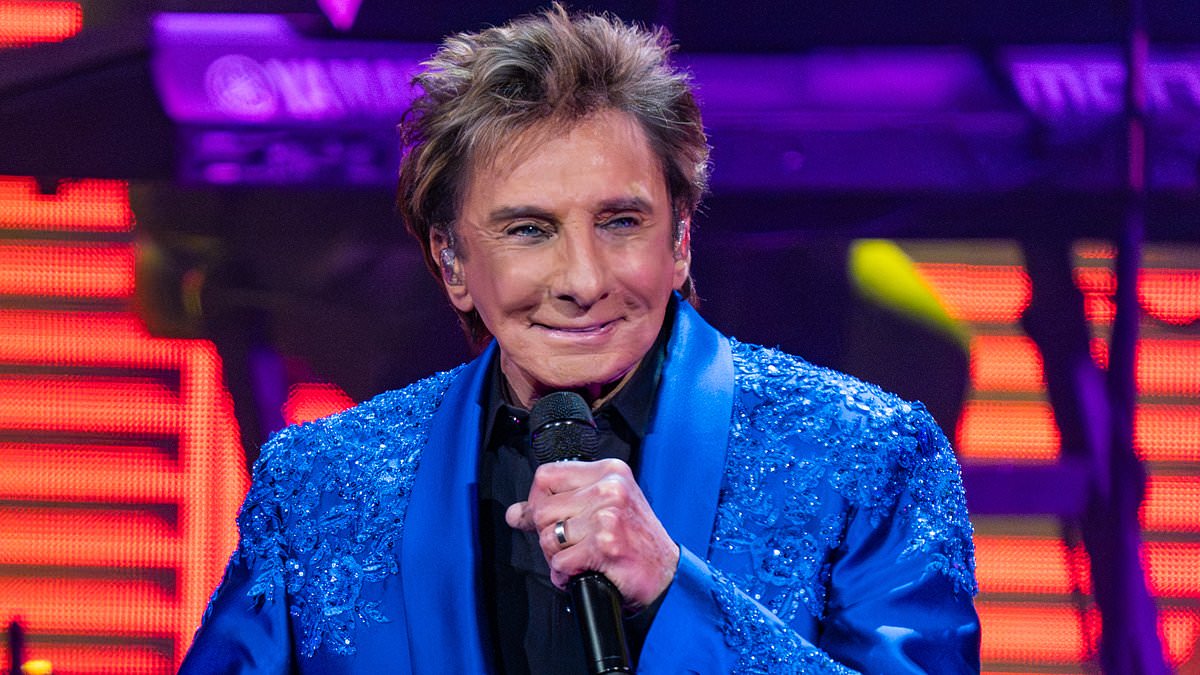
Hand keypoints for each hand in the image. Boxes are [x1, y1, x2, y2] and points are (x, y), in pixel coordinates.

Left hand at [505, 458, 678, 608]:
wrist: (667, 575)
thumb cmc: (638, 542)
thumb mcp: (605, 507)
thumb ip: (561, 503)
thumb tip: (515, 513)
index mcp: (609, 471)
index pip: (546, 475)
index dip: (536, 501)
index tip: (544, 518)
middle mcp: (610, 487)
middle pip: (542, 509)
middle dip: (547, 535)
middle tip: (570, 546)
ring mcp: (607, 515)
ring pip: (548, 536)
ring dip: (557, 557)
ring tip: (580, 559)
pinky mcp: (604, 543)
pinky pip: (560, 562)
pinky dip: (565, 575)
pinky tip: (583, 573)